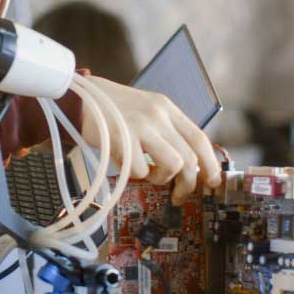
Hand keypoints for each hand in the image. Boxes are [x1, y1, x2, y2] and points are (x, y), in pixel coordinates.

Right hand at [80, 75, 220, 204]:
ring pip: (173, 164)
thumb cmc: (111, 111)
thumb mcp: (144, 111)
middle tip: (179, 194)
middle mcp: (158, 115)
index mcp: (166, 108)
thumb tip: (184, 165)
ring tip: (149, 175)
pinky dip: (136, 175)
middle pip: (189, 157)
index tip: (213, 181)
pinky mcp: (123, 138)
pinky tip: (126, 166)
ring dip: (162, 179)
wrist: (80, 98)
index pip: (199, 138)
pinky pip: (141, 170)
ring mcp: (141, 126)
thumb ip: (164, 131)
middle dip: (189, 183)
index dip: (211, 163)